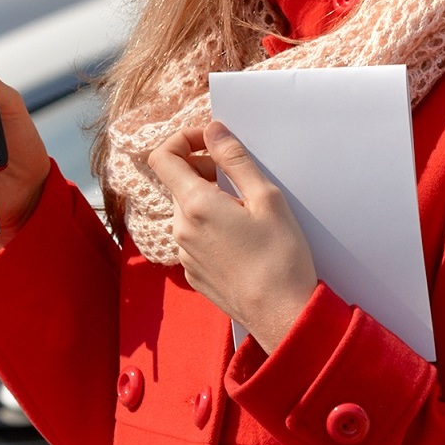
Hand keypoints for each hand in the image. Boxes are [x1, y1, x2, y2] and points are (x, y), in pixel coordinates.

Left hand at [145, 122, 316, 350]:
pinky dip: (210, 227)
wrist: (282, 315)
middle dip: (202, 170)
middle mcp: (180, 230)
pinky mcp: (193, 274)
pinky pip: (194, 238)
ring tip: (245, 212)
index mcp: (194, 205)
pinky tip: (241, 239)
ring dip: (208, 200)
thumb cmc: (280, 256)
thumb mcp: (266, 198)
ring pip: (186, 212)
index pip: (163, 156)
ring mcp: (184, 255)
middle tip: (238, 177)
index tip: (211, 142)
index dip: (183, 139)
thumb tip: (212, 130)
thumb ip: (234, 159)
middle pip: (177, 183)